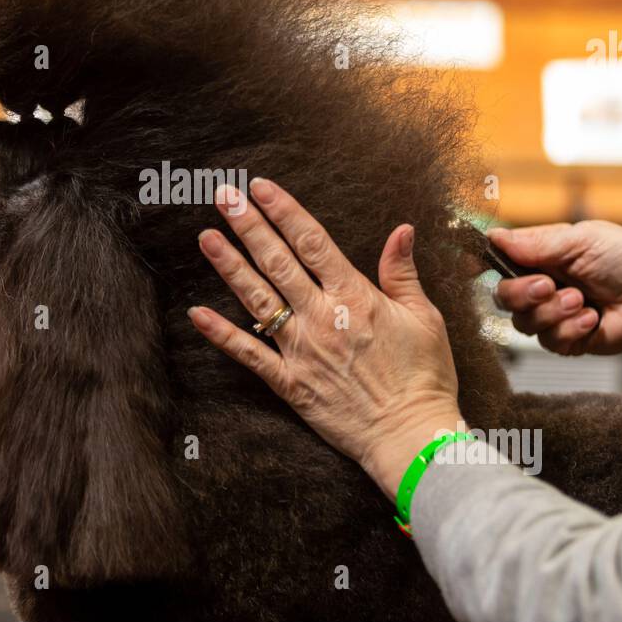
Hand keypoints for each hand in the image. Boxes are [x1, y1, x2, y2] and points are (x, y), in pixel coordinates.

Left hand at [187, 178, 464, 502]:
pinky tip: (197, 314)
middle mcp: (322, 317)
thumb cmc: (424, 378)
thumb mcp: (424, 317)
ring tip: (206, 237)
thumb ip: (402, 272)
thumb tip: (402, 230)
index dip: (284, 210)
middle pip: (277, 261)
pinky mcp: (290, 383)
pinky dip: (221, 334)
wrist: (412, 435)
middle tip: (223, 195)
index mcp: (355, 297)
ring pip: (258, 299)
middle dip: (248, 225)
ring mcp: (302, 350)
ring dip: (230, 266)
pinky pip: (249, 355)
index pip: (312, 241)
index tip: (260, 186)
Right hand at [490, 221, 621, 355]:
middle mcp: (546, 285)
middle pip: (504, 297)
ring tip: (583, 302)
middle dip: (521, 293)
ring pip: (524, 323)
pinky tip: (593, 319)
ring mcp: (558, 315)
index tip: (471, 266)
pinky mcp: (572, 341)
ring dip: (552, 312)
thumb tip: (492, 236)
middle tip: (548, 285)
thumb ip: (534, 243)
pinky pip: (549, 342)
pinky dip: (569, 330)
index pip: (501, 259)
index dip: (481, 263)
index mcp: (545, 255)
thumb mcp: (582, 240)